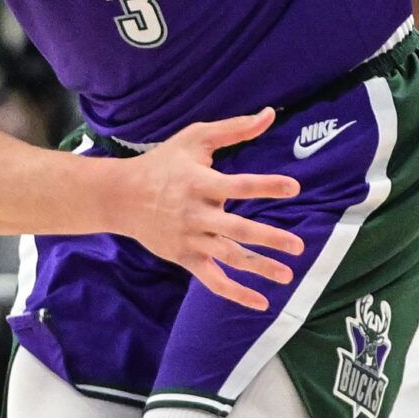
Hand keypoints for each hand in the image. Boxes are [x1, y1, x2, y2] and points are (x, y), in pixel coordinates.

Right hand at [122, 108, 303, 310]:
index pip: (238, 185)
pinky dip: (235, 293)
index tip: (293, 187)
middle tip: (297, 246)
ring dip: (258, 267)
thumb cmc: (162, 163)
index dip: (266, 186)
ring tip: (286, 275)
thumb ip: (233, 129)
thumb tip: (270, 115)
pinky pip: (213, 280)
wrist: (121, 197)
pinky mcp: (185, 257)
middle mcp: (196, 213)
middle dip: (269, 238)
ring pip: (229, 257)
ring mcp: (190, 239)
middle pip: (237, 229)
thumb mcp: (194, 139)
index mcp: (200, 183)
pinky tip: (261, 302)